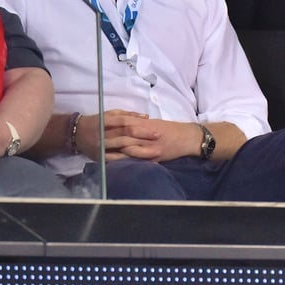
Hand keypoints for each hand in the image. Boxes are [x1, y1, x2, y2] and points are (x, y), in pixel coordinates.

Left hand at [77, 109, 198, 162]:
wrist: (188, 137)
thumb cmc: (172, 130)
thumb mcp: (156, 123)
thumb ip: (142, 124)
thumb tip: (128, 125)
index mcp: (146, 123)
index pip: (126, 122)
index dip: (112, 124)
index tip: (99, 126)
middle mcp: (147, 133)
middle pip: (124, 134)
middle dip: (110, 137)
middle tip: (95, 140)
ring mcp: (150, 145)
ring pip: (128, 146)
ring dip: (115, 149)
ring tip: (101, 152)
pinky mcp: (154, 155)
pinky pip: (137, 157)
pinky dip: (127, 159)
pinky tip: (118, 162)